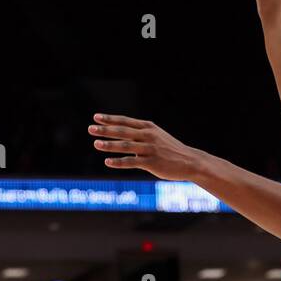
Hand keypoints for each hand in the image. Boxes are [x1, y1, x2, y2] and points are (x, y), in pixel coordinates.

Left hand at [89, 114, 206, 181]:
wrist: (190, 161)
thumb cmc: (170, 149)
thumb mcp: (157, 135)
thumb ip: (140, 133)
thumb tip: (120, 132)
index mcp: (149, 127)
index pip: (125, 121)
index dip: (110, 119)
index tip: (96, 117)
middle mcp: (149, 136)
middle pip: (123, 131)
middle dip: (105, 130)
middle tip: (90, 128)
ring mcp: (150, 149)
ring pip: (126, 146)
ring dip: (109, 145)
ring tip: (96, 144)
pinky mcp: (152, 163)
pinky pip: (132, 162)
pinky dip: (118, 162)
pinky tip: (107, 162)